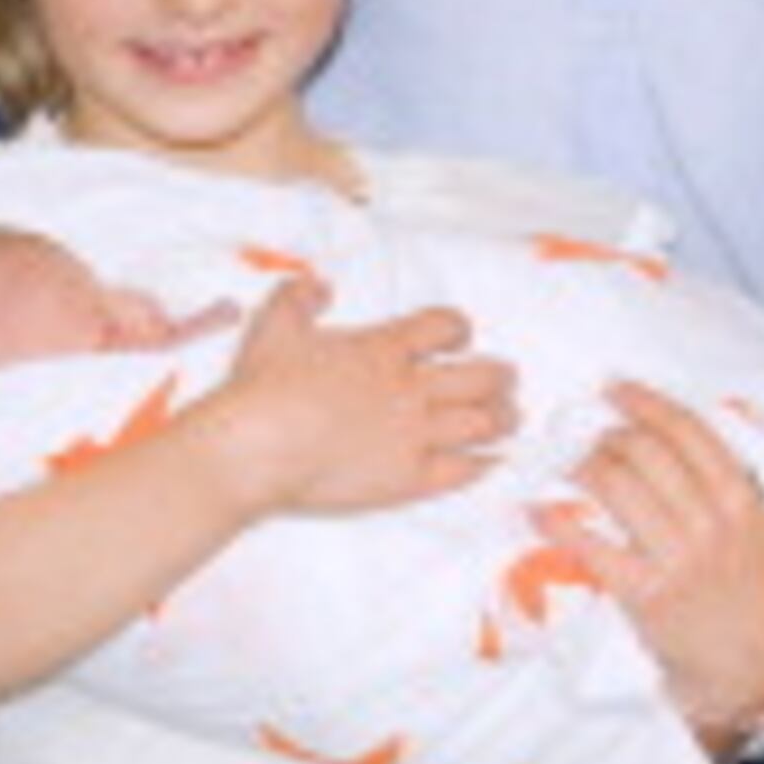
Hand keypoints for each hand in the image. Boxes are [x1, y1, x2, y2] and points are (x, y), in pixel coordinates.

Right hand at [208, 282, 516, 514]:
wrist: (256, 448)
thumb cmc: (263, 388)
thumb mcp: (275, 325)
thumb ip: (300, 297)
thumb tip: (320, 285)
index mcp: (383, 349)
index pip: (446, 327)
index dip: (460, 329)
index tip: (459, 338)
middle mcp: (409, 389)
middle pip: (482, 376)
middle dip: (500, 377)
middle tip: (505, 380)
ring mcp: (414, 435)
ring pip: (484, 422)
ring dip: (502, 417)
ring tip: (508, 418)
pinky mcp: (409, 478)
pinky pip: (464, 470)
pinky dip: (484, 464)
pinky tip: (491, 462)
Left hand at [571, 380, 763, 746]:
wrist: (761, 667)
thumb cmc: (760, 593)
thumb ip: (744, 472)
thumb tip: (734, 410)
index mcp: (742, 498)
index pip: (688, 431)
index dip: (644, 402)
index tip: (614, 389)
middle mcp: (711, 522)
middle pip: (645, 452)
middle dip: (607, 436)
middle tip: (590, 438)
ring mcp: (678, 558)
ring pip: (617, 487)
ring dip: (582, 467)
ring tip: (568, 467)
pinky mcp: (647, 595)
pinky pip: (591, 547)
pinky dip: (556, 523)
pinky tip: (537, 512)